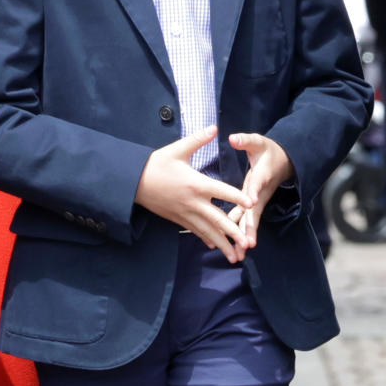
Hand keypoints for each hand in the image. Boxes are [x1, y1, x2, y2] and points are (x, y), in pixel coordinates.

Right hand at [135, 126, 252, 263]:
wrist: (133, 182)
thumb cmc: (155, 164)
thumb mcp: (177, 149)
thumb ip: (198, 139)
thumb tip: (215, 127)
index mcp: (196, 183)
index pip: (222, 191)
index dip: (238, 197)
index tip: (252, 205)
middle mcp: (193, 202)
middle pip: (218, 219)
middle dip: (234, 233)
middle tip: (248, 244)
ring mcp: (185, 213)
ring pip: (208, 231)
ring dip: (222, 244)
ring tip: (235, 257)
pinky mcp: (178, 219)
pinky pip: (196, 231)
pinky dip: (207, 239)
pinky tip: (216, 247)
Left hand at [226, 132, 293, 248]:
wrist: (284, 161)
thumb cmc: (268, 151)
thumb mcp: (258, 142)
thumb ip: (246, 140)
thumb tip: (233, 137)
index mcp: (262, 175)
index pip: (257, 184)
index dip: (254, 192)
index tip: (252, 201)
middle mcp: (261, 192)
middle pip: (255, 211)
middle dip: (250, 227)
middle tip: (247, 244)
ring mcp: (258, 201)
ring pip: (251, 221)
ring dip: (246, 237)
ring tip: (240, 253)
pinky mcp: (254, 206)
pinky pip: (247, 221)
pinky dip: (242, 234)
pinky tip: (236, 250)